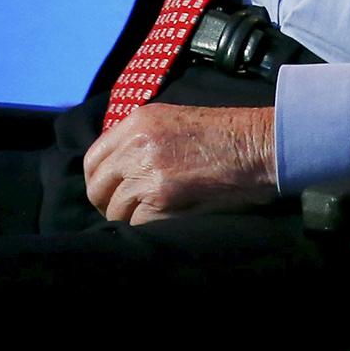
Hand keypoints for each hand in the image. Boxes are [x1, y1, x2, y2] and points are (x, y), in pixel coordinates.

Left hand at [81, 103, 277, 223]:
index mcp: (136, 122)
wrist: (256, 145)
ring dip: (130, 220)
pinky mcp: (162, 196)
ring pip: (115, 210)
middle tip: (126, 213)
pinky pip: (136, 224)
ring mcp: (147, 171)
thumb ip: (142, 139)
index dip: (97, 182)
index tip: (108, 194)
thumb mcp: (174, 120)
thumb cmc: (225, 135)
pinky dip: (146, 229)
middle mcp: (135, 145)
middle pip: (98, 187)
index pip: (93, 158)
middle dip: (108, 205)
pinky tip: (163, 224)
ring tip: (151, 219)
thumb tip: (120, 167)